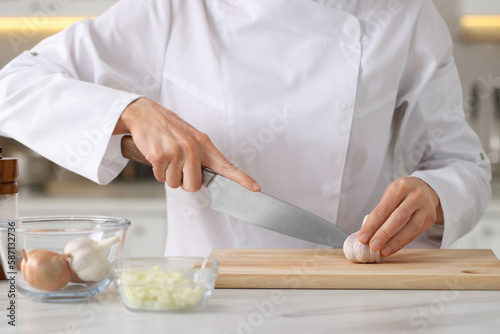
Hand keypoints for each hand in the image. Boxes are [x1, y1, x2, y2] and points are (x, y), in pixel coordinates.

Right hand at [114, 98, 260, 191]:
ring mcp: (176, 152)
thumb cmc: (169, 128)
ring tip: (166, 157)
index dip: (242, 179)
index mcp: (204, 144)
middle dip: (184, 181)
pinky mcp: (160, 156)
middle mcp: (193, 148)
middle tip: (178, 166)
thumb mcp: (191, 137)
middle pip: (194, 186)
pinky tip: (157, 155)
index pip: (227, 166)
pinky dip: (157, 171)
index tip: (256, 188)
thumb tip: (207, 177)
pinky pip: (161, 178)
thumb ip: (201, 156)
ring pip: (175, 184)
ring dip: (168, 175)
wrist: (144, 114)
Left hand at [357, 177, 443, 256]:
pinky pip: (416, 233)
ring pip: (411, 228)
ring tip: (383, 251)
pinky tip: (393, 248)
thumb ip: (380, 211)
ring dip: (395, 242)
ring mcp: (426, 207)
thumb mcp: (390, 194)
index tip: (362, 237)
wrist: (425, 188)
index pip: (383, 209)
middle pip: (398, 218)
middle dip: (384, 234)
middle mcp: (415, 196)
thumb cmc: (402, 192)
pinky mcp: (431, 218)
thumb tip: (366, 233)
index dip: (372, 225)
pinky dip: (403, 242)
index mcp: (400, 188)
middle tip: (373, 246)